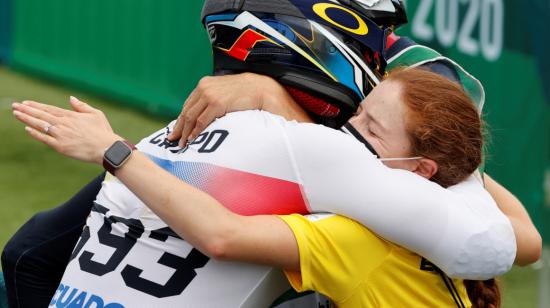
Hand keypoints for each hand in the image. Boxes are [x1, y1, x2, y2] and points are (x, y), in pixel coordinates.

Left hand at [12, 97, 120, 164]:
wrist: (106, 148)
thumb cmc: (103, 131)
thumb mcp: (96, 114)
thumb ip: (82, 106)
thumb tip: (71, 98)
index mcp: (71, 116)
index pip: (49, 109)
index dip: (36, 105)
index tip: (26, 103)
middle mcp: (63, 124)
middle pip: (41, 115)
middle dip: (27, 110)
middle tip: (15, 105)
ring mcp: (60, 135)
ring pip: (40, 125)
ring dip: (27, 118)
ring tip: (16, 113)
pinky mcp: (60, 147)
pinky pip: (44, 138)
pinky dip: (35, 133)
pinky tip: (27, 128)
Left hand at [167, 73, 287, 146]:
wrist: (260, 88)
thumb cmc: (245, 93)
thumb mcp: (225, 92)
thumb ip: (214, 99)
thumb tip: (206, 114)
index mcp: (204, 84)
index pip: (188, 105)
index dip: (181, 119)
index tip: (176, 131)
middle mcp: (204, 88)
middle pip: (186, 111)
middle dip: (179, 128)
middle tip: (173, 140)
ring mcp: (209, 95)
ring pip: (191, 117)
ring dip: (185, 132)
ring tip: (182, 144)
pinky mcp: (216, 103)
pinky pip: (201, 121)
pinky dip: (195, 132)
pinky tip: (192, 139)